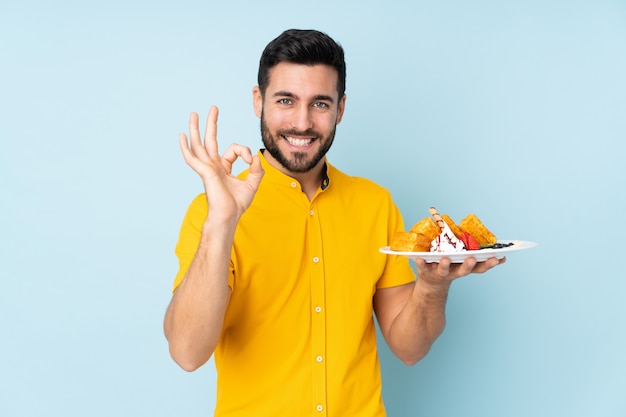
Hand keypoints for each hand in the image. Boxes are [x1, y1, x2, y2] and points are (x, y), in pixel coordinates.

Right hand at [179, 106, 263, 222]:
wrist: (229, 216)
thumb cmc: (237, 203)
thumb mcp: (253, 183)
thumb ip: (257, 169)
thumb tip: (256, 156)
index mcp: (223, 167)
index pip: (234, 150)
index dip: (245, 152)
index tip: (252, 161)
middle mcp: (213, 166)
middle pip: (210, 140)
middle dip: (211, 123)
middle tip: (213, 108)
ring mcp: (207, 168)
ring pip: (199, 144)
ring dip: (196, 128)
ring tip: (194, 113)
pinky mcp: (205, 172)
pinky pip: (193, 158)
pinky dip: (186, 147)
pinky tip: (182, 136)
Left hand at [414, 256, 505, 289]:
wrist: (432, 283)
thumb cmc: (450, 266)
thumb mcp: (462, 260)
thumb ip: (473, 251)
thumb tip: (483, 236)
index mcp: (464, 267)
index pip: (480, 267)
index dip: (489, 263)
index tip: (499, 258)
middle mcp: (454, 271)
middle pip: (463, 270)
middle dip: (468, 265)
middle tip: (472, 259)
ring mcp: (440, 273)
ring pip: (444, 270)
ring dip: (444, 265)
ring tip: (445, 259)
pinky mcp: (426, 271)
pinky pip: (423, 267)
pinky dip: (421, 263)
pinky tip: (419, 258)